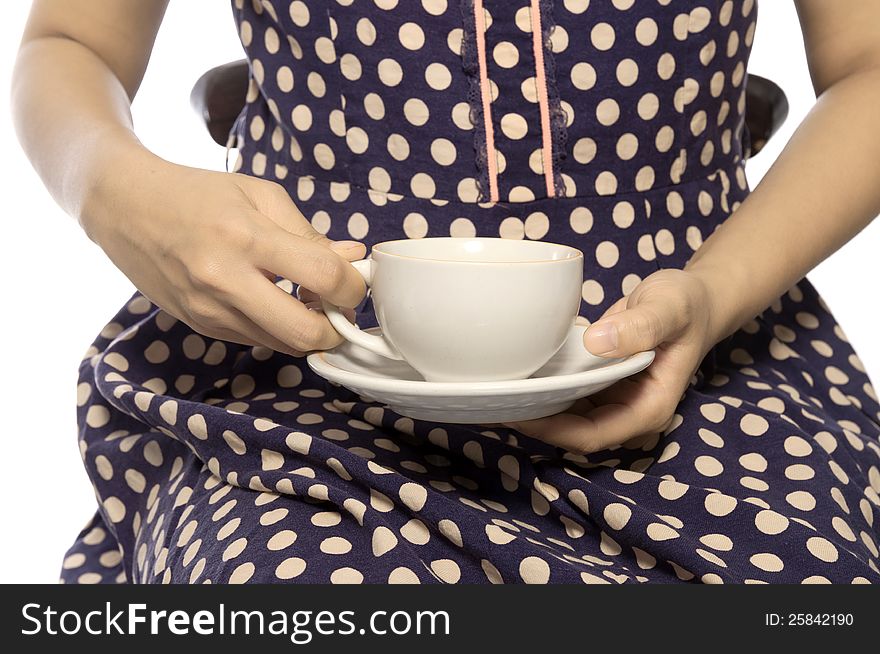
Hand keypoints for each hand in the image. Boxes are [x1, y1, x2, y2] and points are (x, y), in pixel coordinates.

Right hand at [84, 153, 365, 355]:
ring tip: (310, 301)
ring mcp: (211, 311)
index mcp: (246, 238)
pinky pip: (259, 340)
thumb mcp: (260, 195)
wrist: (125, 208)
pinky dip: (280, 329)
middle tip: (342, 308)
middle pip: (306, 334)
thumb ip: (310, 233)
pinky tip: (277, 302)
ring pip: (284, 345)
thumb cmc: (198, 194)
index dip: (353, 286)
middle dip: (338, 328)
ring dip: (310, 331)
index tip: (355, 280)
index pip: (324, 278)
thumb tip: (353, 259)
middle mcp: (225, 281)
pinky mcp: (202, 327)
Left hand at [506, 269, 720, 453]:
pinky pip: (566, 394)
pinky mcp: (600, 385)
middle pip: (570, 432)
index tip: (514, 411)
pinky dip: (542, 386)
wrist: (693, 298)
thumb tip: (598, 344)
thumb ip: (641, 325)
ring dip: (532, 405)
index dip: (550, 430)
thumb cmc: (687, 304)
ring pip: (564, 416)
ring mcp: (613, 401)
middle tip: (490, 398)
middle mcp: (628, 413)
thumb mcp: (670, 307)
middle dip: (532, 420)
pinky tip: (515, 372)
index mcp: (648, 409)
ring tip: (493, 388)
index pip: (590, 435)